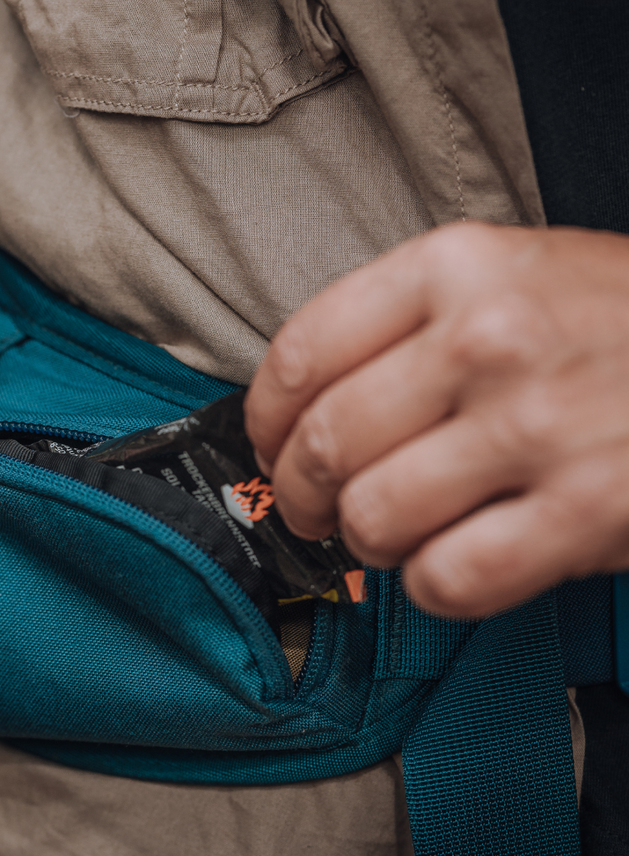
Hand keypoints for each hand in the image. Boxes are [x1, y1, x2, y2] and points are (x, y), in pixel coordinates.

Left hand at [245, 222, 628, 618]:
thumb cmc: (620, 323)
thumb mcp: (511, 274)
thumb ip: (403, 323)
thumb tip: (301, 404)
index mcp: (456, 268)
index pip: (302, 354)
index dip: (263, 418)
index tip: (268, 444)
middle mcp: (489, 340)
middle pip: (326, 444)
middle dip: (299, 494)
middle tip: (312, 508)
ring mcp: (540, 426)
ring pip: (375, 517)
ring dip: (367, 541)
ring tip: (391, 531)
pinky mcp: (587, 512)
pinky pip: (449, 578)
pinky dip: (433, 586)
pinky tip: (452, 562)